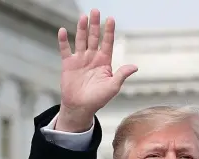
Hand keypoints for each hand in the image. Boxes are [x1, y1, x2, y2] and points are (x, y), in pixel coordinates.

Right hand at [55, 9, 137, 131]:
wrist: (80, 107)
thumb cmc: (98, 99)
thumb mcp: (113, 87)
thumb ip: (122, 75)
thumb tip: (135, 66)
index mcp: (104, 62)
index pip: (107, 43)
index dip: (109, 31)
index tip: (111, 19)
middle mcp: (92, 58)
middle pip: (94, 37)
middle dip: (95, 25)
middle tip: (96, 11)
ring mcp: (80, 60)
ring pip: (81, 40)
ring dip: (82, 29)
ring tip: (83, 17)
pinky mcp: (68, 64)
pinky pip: (65, 50)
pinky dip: (63, 41)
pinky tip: (63, 31)